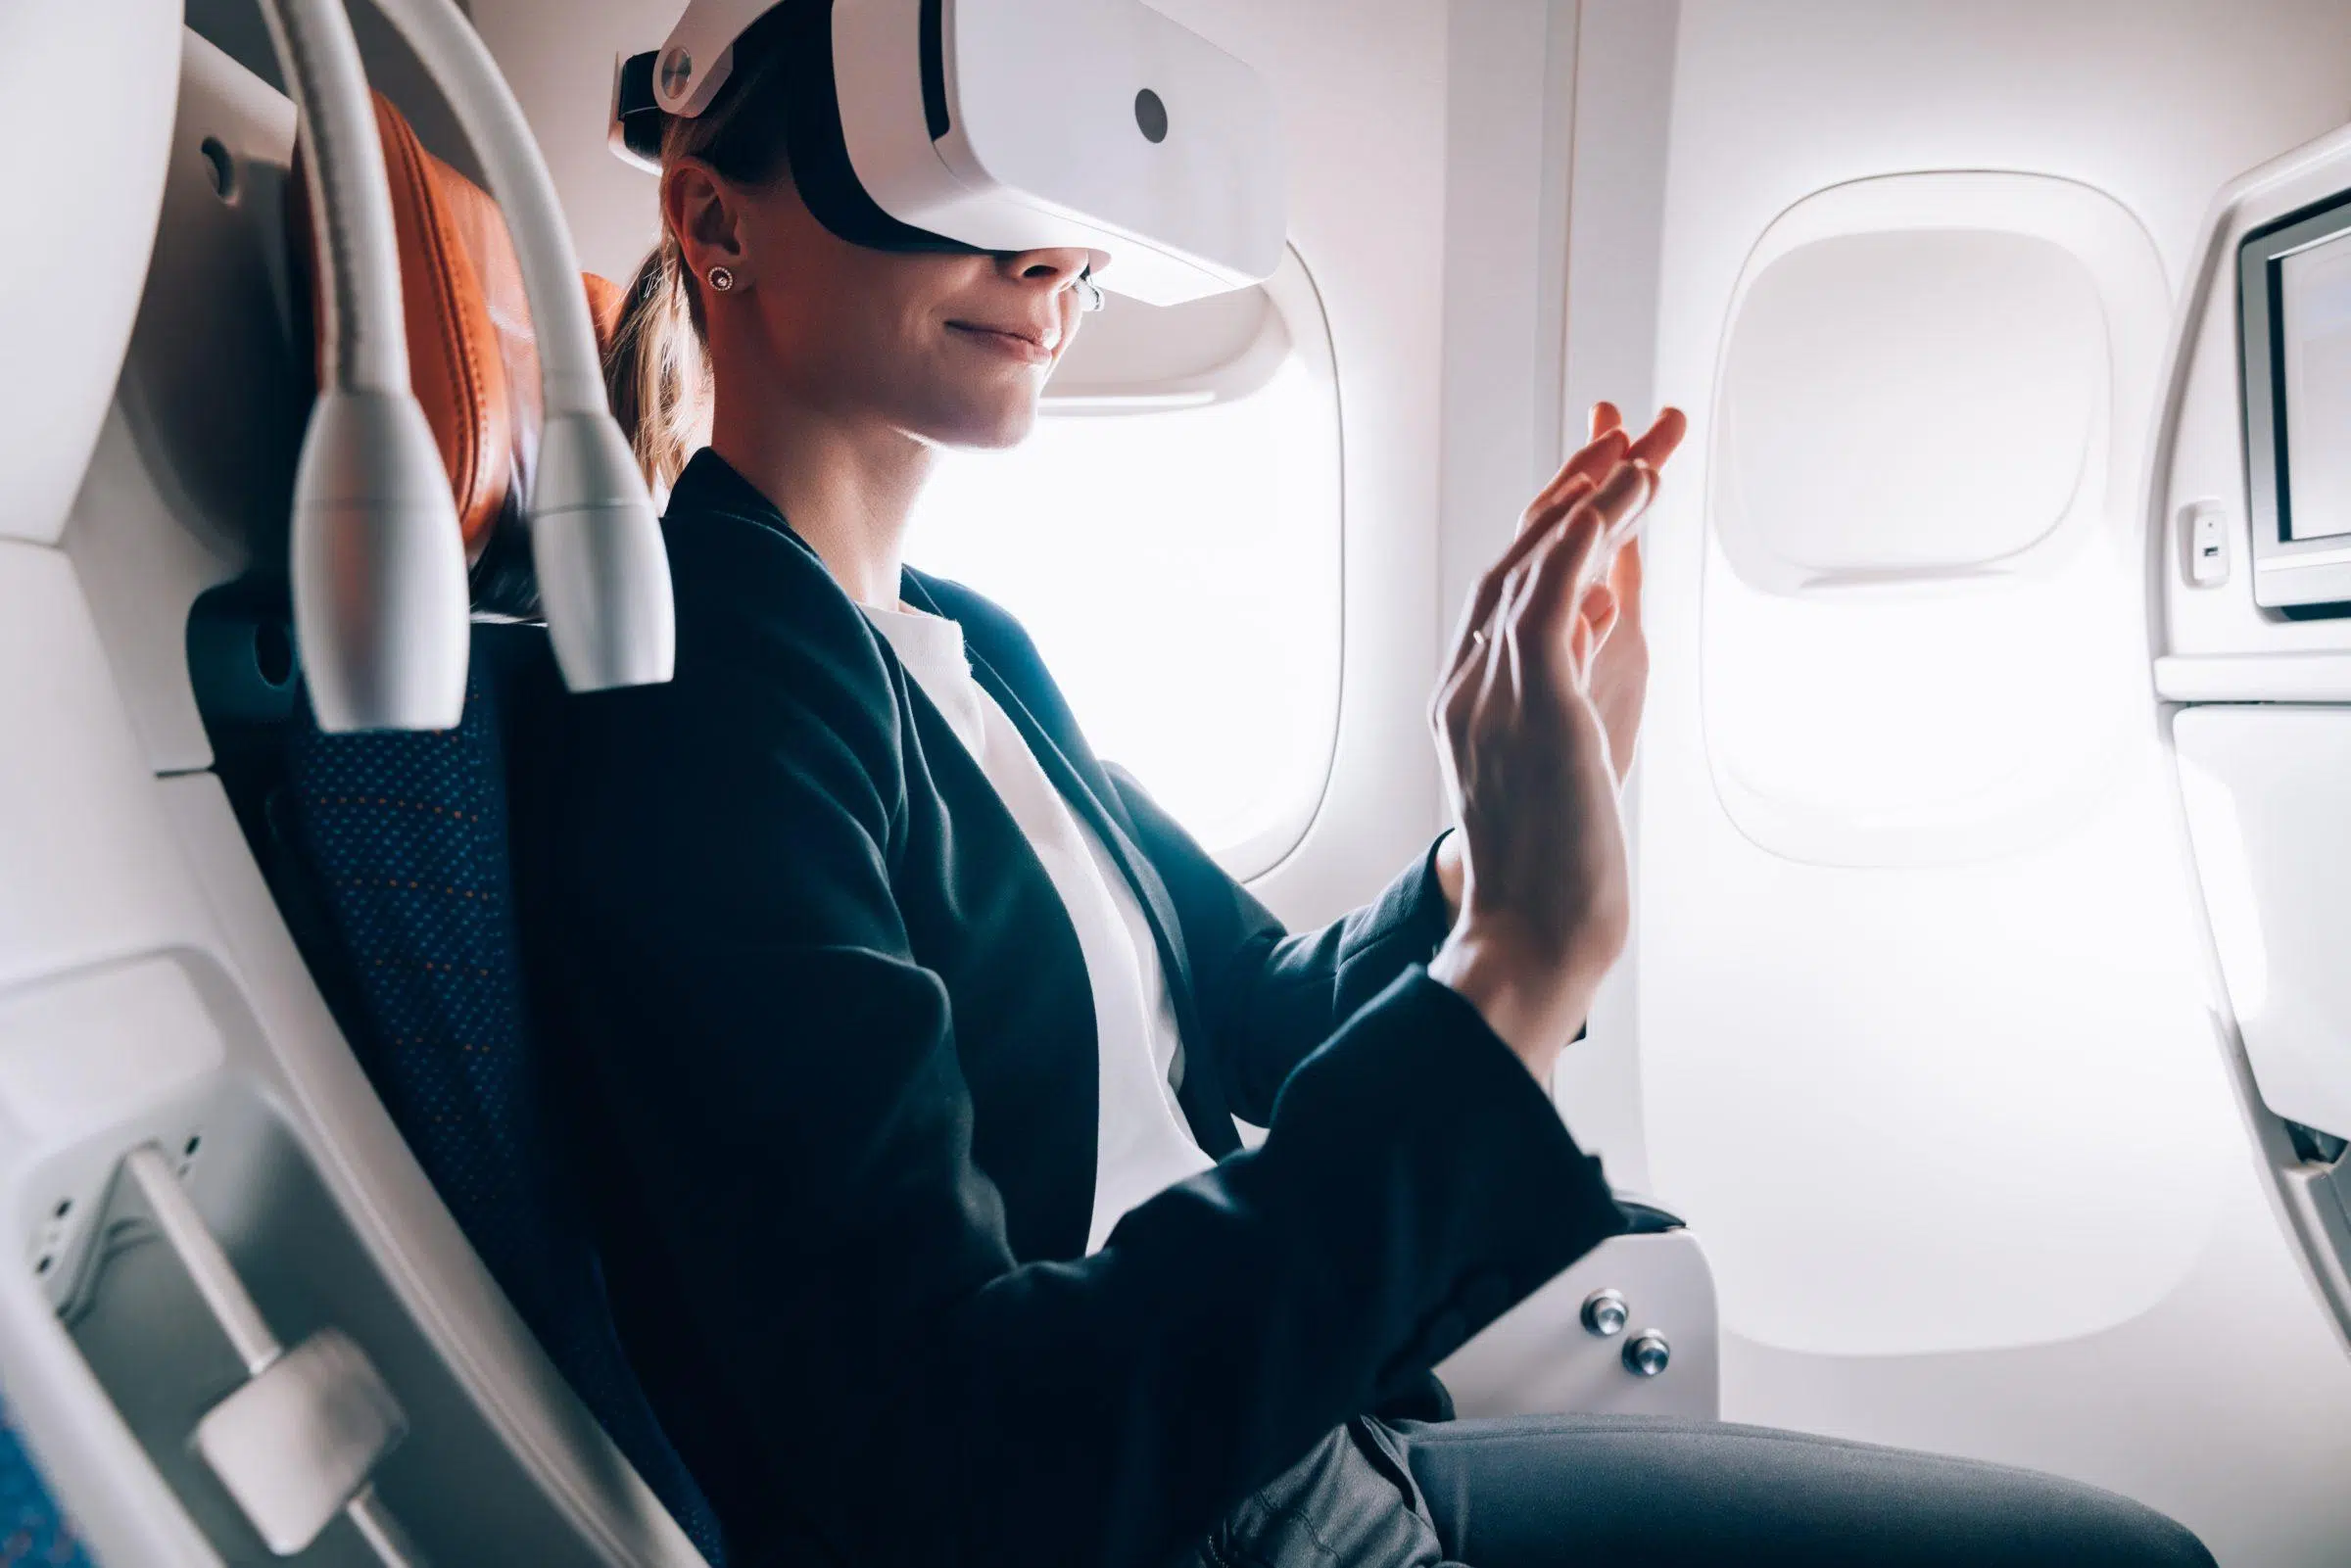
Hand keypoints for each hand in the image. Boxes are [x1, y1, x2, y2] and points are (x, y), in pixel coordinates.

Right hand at [1430, 404, 1685, 923]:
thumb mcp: (1568, 755)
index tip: (1599, 465)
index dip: (1555, 515)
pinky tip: (1612, 498)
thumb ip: (1574, 678)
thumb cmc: (1554, 868)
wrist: (1532, 937)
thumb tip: (1602, 607)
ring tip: (1638, 449)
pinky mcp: (1531, 711)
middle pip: (1515, 554)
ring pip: (1530, 565)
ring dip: (1587, 498)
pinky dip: (1577, 543)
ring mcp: (1491, 695)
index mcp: (1472, 696)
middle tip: (1627, 427)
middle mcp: (1469, 685)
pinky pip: (1543, 603)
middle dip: (1573, 484)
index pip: (1511, 580)